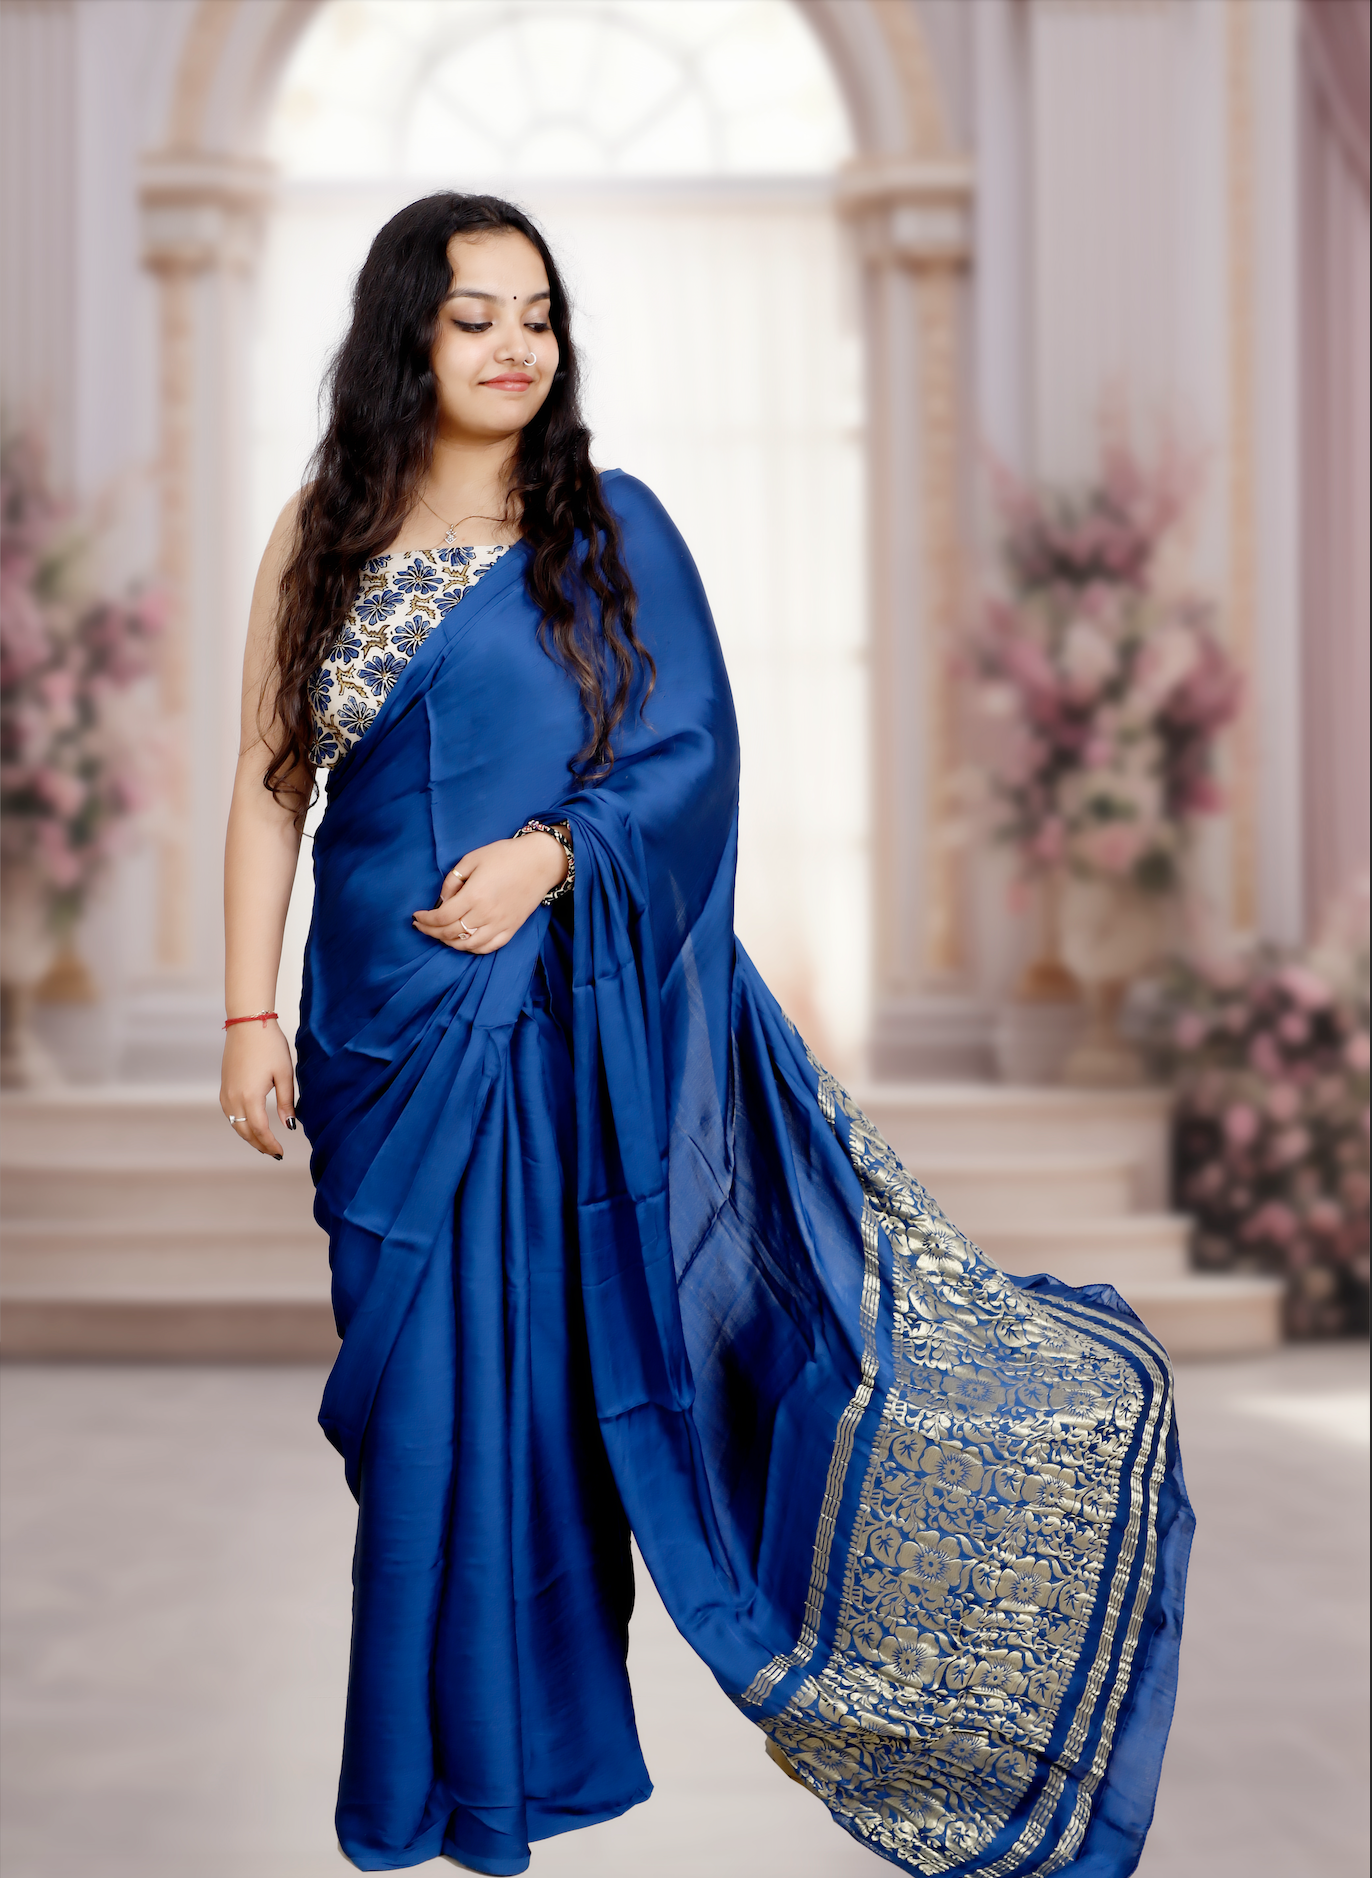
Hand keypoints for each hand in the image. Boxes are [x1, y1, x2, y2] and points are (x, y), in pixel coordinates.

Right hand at [219, 1020, 297, 1157]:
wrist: (248, 1024)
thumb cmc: (269, 1046)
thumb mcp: (284, 1074)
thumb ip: (286, 1103)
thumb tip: (289, 1126)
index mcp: (250, 1096)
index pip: (260, 1130)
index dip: (270, 1144)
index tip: (281, 1152)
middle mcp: (233, 1098)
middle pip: (244, 1131)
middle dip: (259, 1144)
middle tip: (274, 1153)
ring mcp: (226, 1093)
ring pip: (235, 1124)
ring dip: (249, 1136)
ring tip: (264, 1143)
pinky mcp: (224, 1087)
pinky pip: (230, 1114)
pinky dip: (240, 1124)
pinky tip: (251, 1125)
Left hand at [412, 834, 565, 954]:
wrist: (541, 862)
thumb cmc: (506, 855)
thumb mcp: (473, 858)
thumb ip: (453, 880)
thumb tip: (443, 900)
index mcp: (474, 895)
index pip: (442, 917)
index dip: (425, 920)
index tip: (416, 917)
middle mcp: (486, 914)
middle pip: (451, 933)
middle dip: (431, 932)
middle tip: (422, 927)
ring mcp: (500, 924)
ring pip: (467, 945)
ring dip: (449, 943)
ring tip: (440, 935)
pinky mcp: (511, 929)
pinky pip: (488, 947)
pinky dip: (472, 949)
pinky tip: (464, 942)